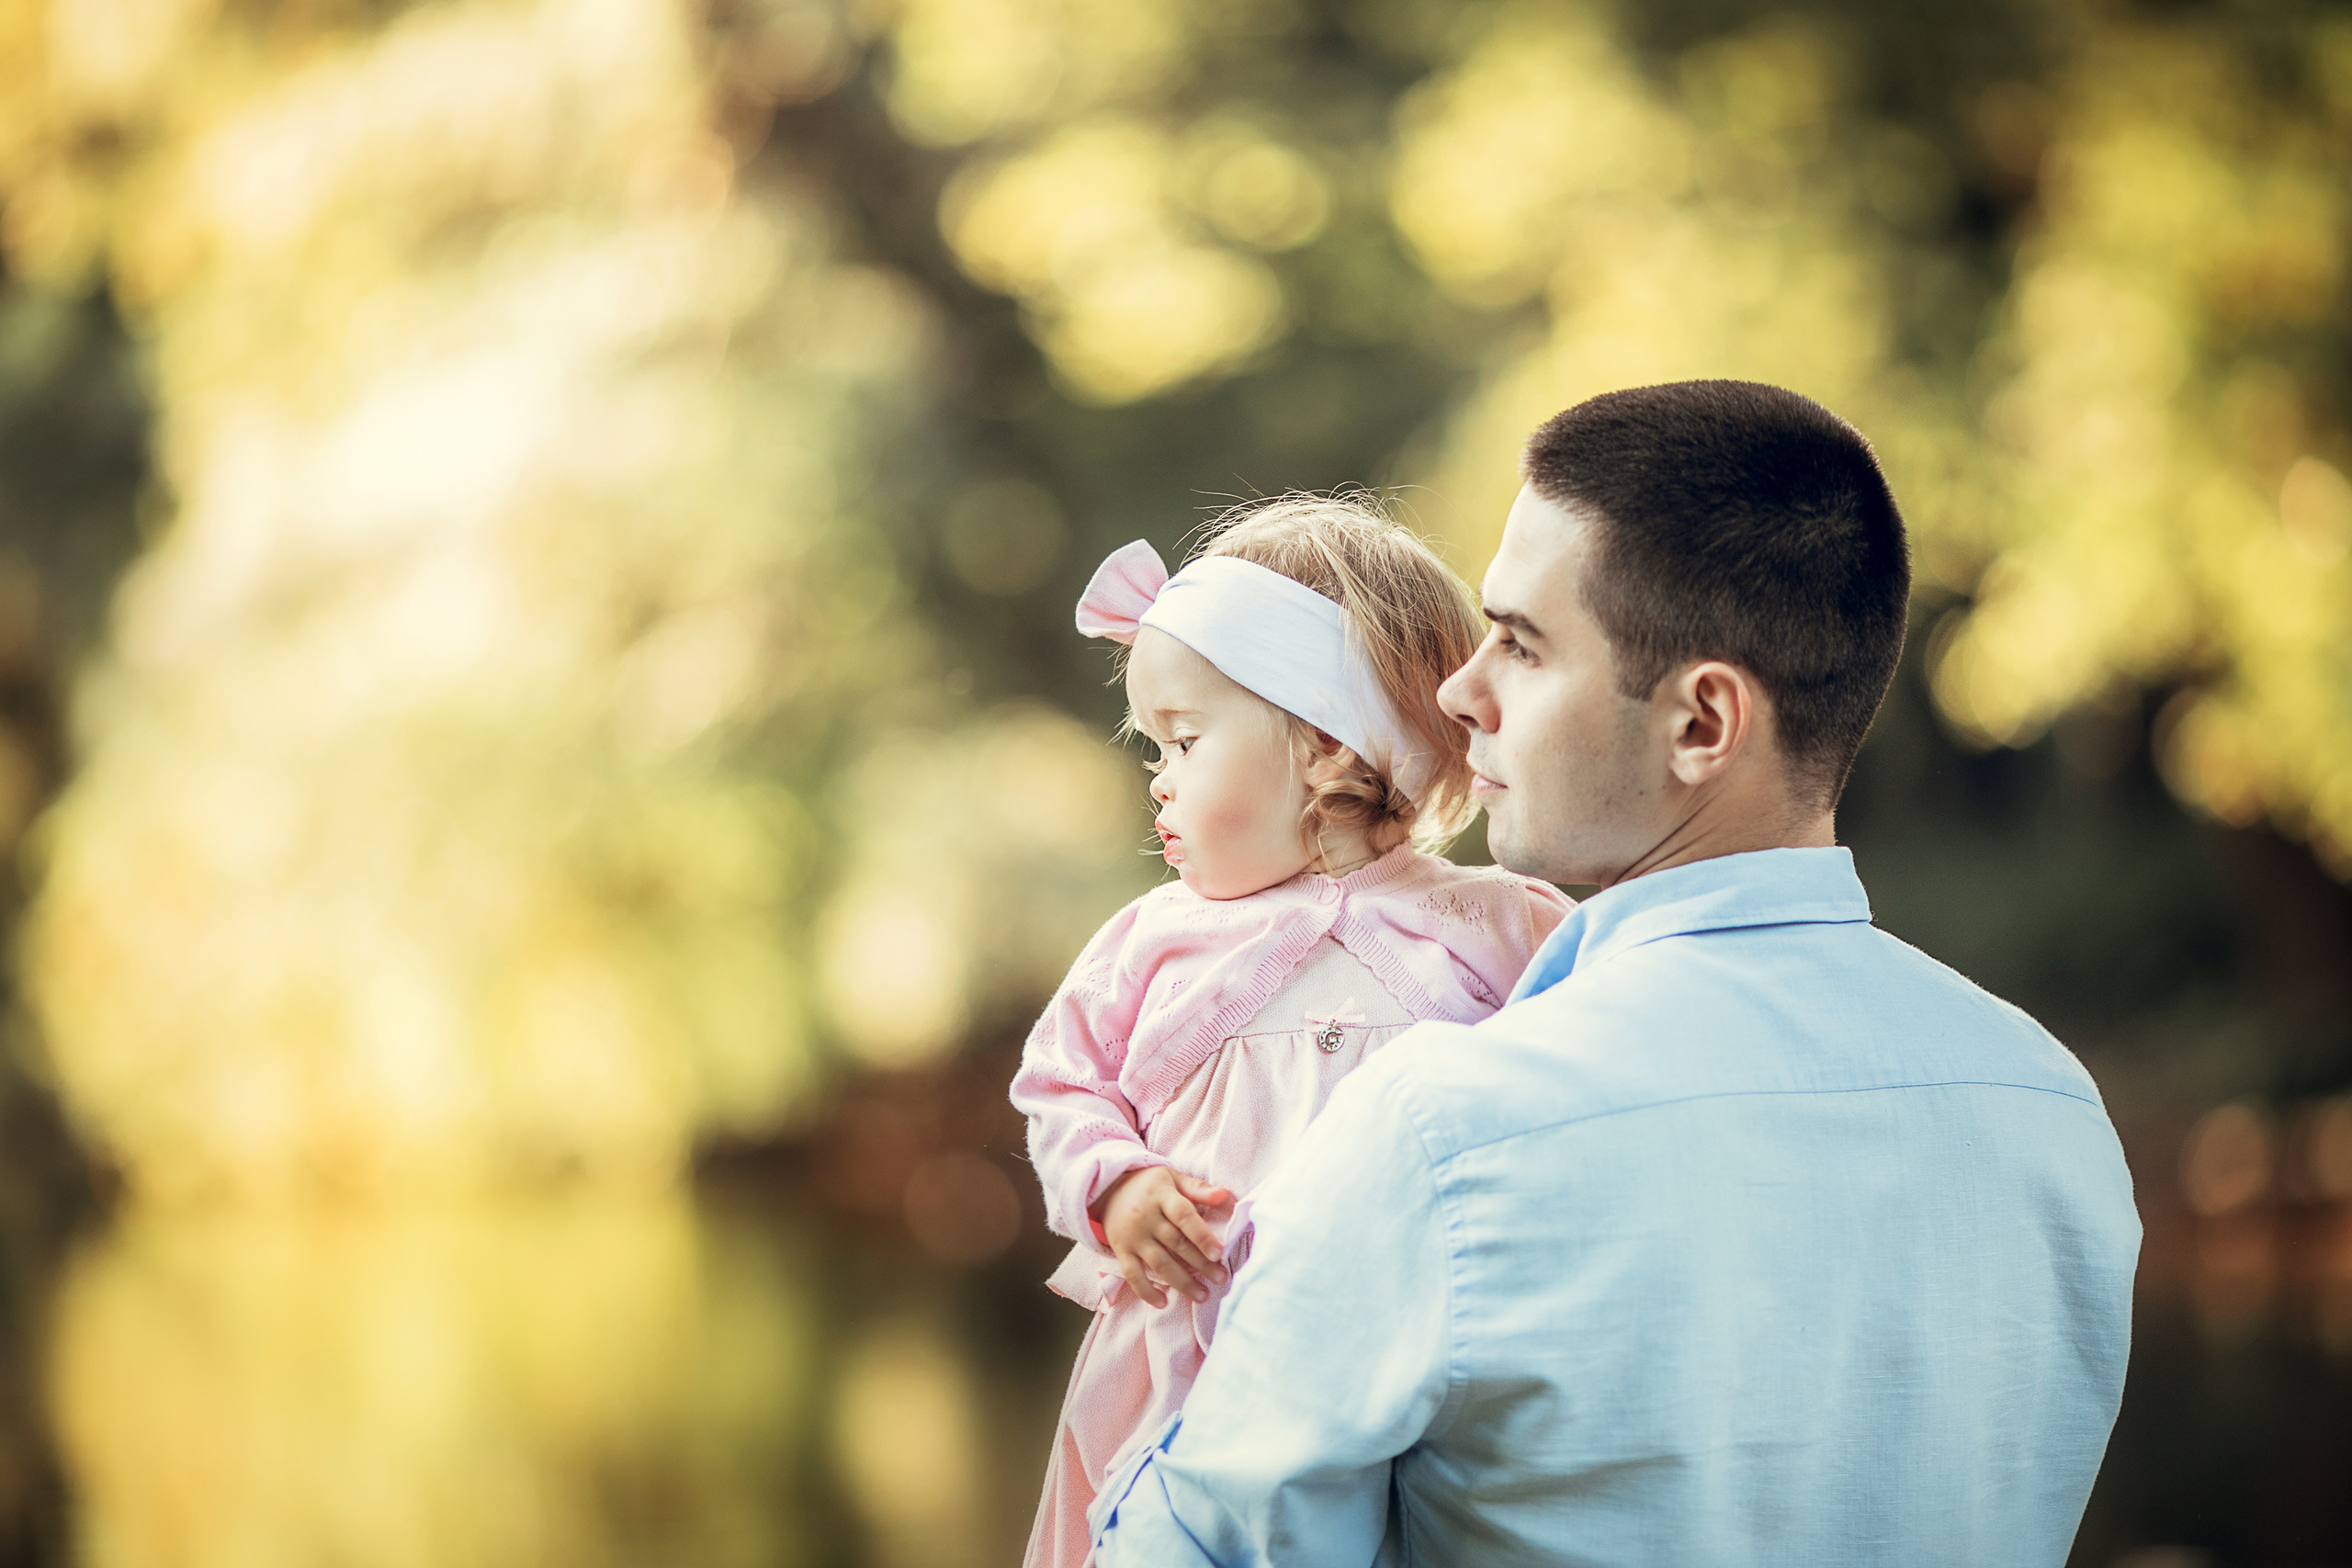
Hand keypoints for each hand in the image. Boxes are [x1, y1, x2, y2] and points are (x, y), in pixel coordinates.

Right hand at [1093, 1165, 1233, 1308]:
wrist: (1107, 1188)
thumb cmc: (1149, 1185)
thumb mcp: (1172, 1178)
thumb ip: (1198, 1188)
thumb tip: (1225, 1196)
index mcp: (1161, 1197)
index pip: (1183, 1216)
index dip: (1201, 1235)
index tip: (1218, 1253)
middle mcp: (1146, 1217)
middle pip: (1175, 1243)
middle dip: (1200, 1264)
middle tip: (1221, 1278)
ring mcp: (1133, 1236)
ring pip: (1158, 1263)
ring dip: (1181, 1282)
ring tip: (1202, 1295)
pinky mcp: (1121, 1251)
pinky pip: (1132, 1274)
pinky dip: (1146, 1291)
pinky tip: (1163, 1303)